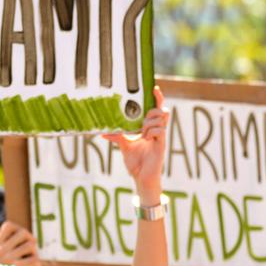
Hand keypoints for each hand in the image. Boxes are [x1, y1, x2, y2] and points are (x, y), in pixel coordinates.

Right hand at [0, 221, 40, 265]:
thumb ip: (6, 246)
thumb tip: (28, 236)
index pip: (8, 226)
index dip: (17, 228)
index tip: (20, 237)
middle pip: (23, 232)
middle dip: (30, 239)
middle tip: (31, 247)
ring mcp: (7, 259)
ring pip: (31, 245)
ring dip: (34, 252)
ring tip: (32, 259)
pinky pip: (35, 260)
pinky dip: (37, 265)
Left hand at [103, 86, 168, 201]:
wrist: (141, 178)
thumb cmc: (136, 163)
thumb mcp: (124, 145)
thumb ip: (117, 136)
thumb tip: (103, 132)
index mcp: (150, 129)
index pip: (156, 110)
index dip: (157, 98)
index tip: (154, 88)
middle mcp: (157, 131)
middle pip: (161, 111)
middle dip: (152, 110)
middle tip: (142, 122)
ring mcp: (161, 137)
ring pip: (160, 118)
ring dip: (149, 122)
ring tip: (142, 134)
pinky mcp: (161, 144)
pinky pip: (160, 130)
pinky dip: (150, 131)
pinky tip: (145, 138)